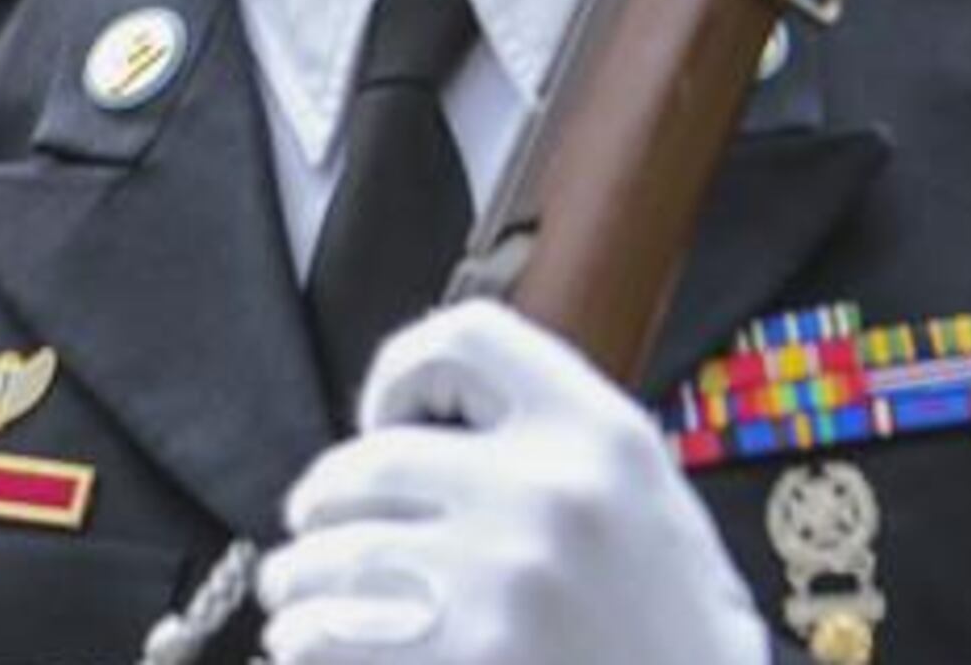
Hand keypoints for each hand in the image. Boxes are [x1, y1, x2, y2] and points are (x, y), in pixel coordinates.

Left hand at [260, 300, 766, 663]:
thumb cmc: (673, 618)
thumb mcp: (645, 493)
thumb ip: (554, 444)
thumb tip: (426, 425)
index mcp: (599, 431)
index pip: (466, 337)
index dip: (401, 371)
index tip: (385, 421)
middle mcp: (549, 490)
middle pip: (372, 461)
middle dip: (322, 499)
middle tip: (312, 524)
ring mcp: (504, 578)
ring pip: (337, 554)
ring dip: (298, 575)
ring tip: (297, 590)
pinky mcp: (467, 655)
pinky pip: (332, 635)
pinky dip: (304, 638)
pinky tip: (311, 643)